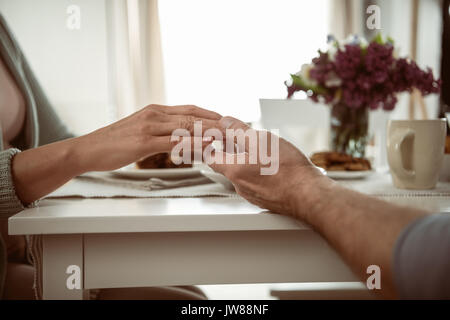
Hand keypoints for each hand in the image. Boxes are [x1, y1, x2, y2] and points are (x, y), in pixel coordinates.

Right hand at [74, 104, 221, 171]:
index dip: (210, 114)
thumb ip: (159, 132)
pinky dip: (193, 143)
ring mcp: (149, 126)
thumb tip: (178, 139)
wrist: (88, 149)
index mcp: (155, 111)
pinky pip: (174, 141)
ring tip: (229, 137)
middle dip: (217, 122)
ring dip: (210, 131)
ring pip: (187, 126)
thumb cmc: (113, 143)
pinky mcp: (144, 141)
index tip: (227, 120)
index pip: (190, 109)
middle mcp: (155, 114)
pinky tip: (206, 146)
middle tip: (236, 128)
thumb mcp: (140, 132)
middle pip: (193, 115)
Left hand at [206, 116, 329, 218]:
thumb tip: (225, 122)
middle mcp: (239, 185)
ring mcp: (252, 194)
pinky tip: (273, 165)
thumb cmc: (286, 169)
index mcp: (234, 170)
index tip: (215, 136)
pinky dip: (259, 172)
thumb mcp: (261, 140)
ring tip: (261, 150)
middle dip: (231, 150)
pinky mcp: (265, 200)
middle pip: (227, 165)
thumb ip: (239, 130)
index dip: (210, 144)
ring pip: (243, 174)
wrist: (308, 195)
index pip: (210, 157)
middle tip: (239, 138)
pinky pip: (257, 183)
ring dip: (247, 161)